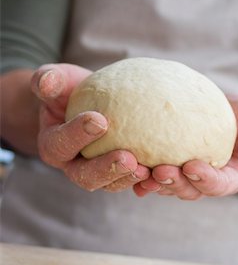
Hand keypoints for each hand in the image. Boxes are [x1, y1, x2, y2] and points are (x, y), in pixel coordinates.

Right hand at [32, 63, 149, 191]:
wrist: (87, 106)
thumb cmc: (70, 91)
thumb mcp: (57, 81)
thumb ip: (49, 80)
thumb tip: (46, 82)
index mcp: (54, 146)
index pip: (61, 144)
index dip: (77, 135)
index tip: (100, 120)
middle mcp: (73, 166)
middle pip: (86, 176)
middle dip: (107, 169)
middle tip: (128, 158)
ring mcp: (97, 174)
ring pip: (111, 184)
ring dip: (129, 179)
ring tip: (148, 170)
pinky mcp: (118, 174)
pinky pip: (131, 183)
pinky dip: (146, 182)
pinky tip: (163, 173)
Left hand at [133, 95, 237, 199]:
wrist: (222, 116)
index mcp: (230, 176)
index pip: (219, 184)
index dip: (205, 179)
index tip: (191, 166)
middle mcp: (204, 182)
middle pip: (189, 190)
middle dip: (174, 183)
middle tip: (159, 170)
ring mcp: (184, 178)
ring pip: (167, 187)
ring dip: (152, 182)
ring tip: (138, 171)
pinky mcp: (167, 168)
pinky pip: (153, 176)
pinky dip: (140, 175)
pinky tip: (126, 168)